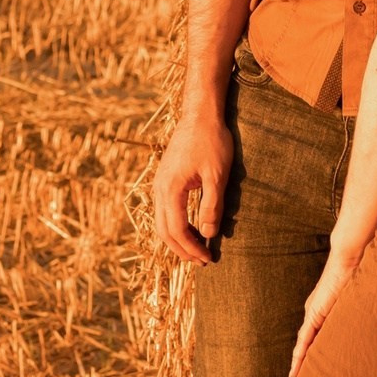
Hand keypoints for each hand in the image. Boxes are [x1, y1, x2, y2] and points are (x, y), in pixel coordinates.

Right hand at [152, 108, 232, 263]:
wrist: (199, 114)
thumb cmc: (211, 141)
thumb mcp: (217, 176)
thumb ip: (212, 205)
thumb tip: (209, 233)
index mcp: (170, 189)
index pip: (177, 230)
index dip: (192, 248)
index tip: (208, 258)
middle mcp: (159, 189)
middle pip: (164, 231)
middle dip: (182, 249)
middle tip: (202, 261)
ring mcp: (159, 184)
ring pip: (161, 222)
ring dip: (178, 239)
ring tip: (196, 249)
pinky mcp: (164, 179)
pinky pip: (164, 210)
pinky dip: (175, 225)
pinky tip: (191, 228)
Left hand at [288, 254, 357, 376]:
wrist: (350, 258)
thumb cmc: (358, 274)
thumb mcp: (359, 302)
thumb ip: (360, 315)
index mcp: (325, 314)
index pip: (316, 342)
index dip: (312, 360)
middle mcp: (315, 316)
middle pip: (306, 349)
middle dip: (302, 370)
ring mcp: (313, 316)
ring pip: (303, 349)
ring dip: (298, 368)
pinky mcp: (314, 315)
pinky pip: (304, 341)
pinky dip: (299, 358)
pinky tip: (295, 372)